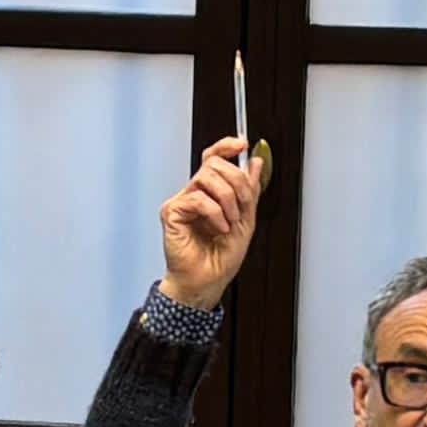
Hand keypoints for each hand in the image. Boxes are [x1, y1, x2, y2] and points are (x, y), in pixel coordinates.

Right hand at [157, 136, 268, 310]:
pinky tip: (218, 228)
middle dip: (236, 182)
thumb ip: (250, 190)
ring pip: (206, 177)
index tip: (242, 144)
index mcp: (211, 192)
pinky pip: (198, 198)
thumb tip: (255, 163)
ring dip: (228, 200)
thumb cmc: (221, 258)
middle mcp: (194, 193)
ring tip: (230, 221)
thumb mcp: (246, 220)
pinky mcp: (172, 213)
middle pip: (213, 164)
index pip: (214, 158)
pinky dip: (215, 213)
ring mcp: (182, 202)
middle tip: (242, 205)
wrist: (208, 282)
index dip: (226, 146)